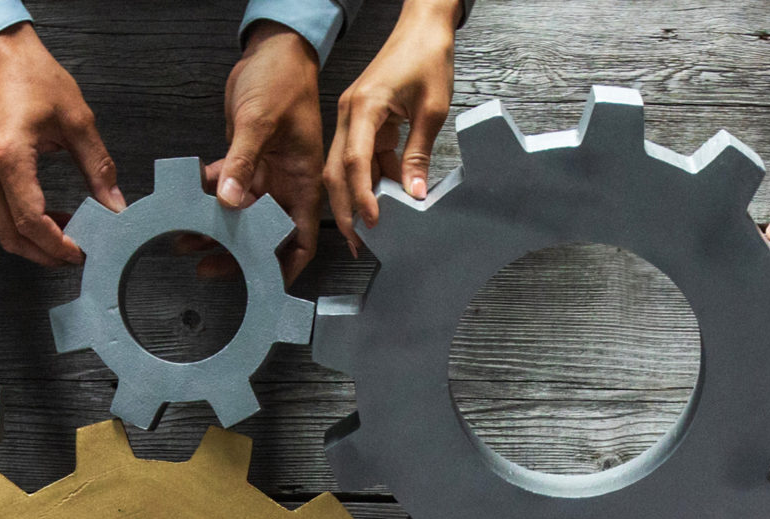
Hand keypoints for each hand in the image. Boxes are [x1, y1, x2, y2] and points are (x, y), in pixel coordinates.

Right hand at [0, 23, 123, 265]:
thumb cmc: (30, 74)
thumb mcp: (76, 120)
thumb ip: (98, 167)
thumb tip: (113, 204)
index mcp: (8, 156)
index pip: (31, 220)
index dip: (58, 244)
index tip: (81, 251)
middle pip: (10, 234)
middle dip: (44, 253)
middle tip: (74, 255)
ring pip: (0, 226)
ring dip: (32, 238)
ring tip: (65, 234)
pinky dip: (19, 221)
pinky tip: (46, 213)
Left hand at [209, 23, 323, 282]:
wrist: (273, 49)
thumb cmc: (284, 79)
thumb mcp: (261, 121)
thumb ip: (242, 162)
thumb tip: (229, 201)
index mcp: (304, 180)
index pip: (301, 239)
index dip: (284, 267)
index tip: (260, 285)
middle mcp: (286, 183)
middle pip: (264, 234)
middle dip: (237, 253)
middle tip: (206, 264)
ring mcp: (264, 172)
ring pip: (238, 214)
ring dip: (213, 227)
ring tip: (183, 238)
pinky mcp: (245, 159)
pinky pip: (224, 186)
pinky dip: (205, 196)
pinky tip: (183, 202)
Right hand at [327, 0, 456, 255]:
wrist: (423, 27)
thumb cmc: (428, 57)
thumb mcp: (432, 110)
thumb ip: (419, 155)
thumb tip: (414, 194)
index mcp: (364, 107)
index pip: (355, 161)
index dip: (362, 196)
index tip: (373, 222)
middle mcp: (349, 113)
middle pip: (337, 170)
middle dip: (346, 207)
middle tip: (360, 240)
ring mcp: (352, 116)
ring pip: (345, 166)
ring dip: (357, 196)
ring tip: (371, 228)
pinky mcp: (362, 118)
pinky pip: (361, 155)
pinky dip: (372, 178)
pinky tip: (386, 198)